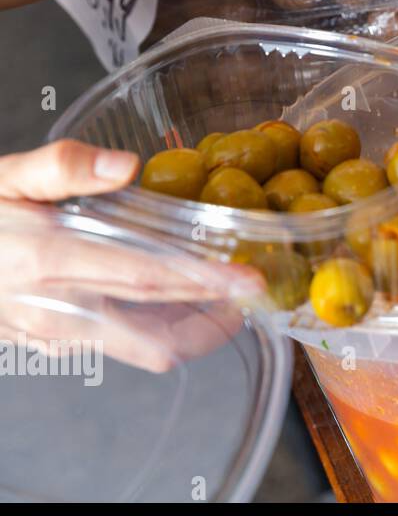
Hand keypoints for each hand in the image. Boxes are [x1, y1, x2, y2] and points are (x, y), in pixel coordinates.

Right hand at [0, 141, 264, 371]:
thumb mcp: (5, 175)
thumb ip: (63, 166)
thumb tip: (126, 164)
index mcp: (51, 259)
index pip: (146, 278)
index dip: (204, 283)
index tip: (249, 279)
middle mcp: (60, 308)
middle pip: (159, 334)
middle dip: (217, 318)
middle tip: (254, 290)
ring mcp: (58, 335)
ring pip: (146, 351)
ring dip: (194, 330)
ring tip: (225, 296)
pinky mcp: (56, 347)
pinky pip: (123, 348)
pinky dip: (161, 330)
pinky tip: (177, 300)